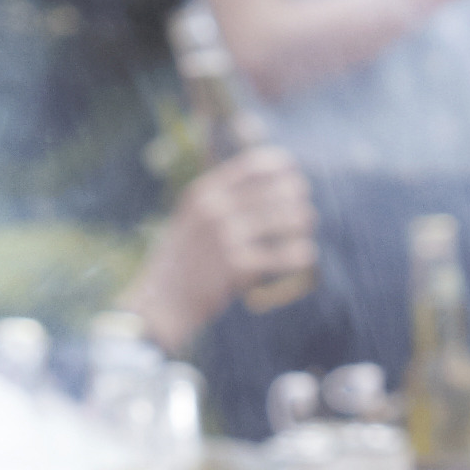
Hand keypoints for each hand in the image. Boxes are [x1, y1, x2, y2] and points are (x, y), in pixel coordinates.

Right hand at [137, 148, 317, 340]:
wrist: (162, 303)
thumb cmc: (183, 262)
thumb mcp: (192, 219)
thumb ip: (221, 200)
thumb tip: (264, 186)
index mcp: (204, 192)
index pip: (253, 166)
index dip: (280, 167)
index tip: (294, 174)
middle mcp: (215, 209)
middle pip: (275, 191)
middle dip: (296, 198)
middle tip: (304, 211)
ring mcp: (226, 237)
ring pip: (283, 220)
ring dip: (301, 222)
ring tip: (307, 227)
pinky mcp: (236, 266)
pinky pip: (281, 256)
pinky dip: (298, 255)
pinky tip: (307, 255)